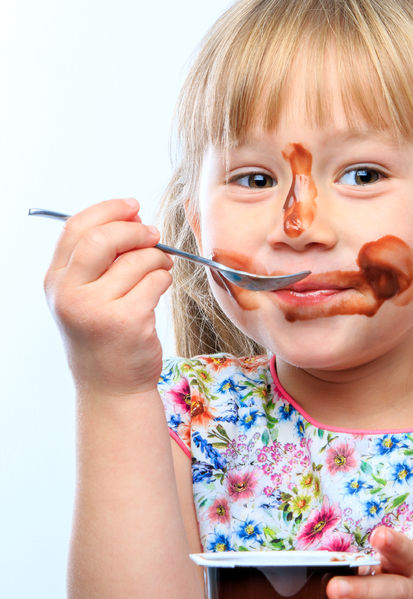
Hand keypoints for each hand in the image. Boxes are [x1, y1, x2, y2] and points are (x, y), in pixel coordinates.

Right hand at [44, 198, 172, 395]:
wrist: (111, 384)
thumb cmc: (103, 335)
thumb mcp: (86, 296)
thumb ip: (100, 259)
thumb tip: (134, 218)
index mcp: (55, 281)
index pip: (76, 228)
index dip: (109, 210)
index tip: (133, 207)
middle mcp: (70, 294)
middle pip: (105, 239)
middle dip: (136, 231)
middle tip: (154, 235)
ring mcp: (97, 309)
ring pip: (138, 260)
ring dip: (157, 260)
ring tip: (159, 271)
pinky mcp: (128, 321)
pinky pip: (156, 281)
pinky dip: (163, 280)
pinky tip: (158, 291)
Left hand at [327, 526, 412, 598]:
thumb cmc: (398, 597)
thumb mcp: (388, 579)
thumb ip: (361, 573)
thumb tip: (318, 569)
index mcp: (406, 573)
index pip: (404, 554)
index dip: (393, 544)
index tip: (378, 535)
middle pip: (395, 593)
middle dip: (364, 591)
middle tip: (333, 589)